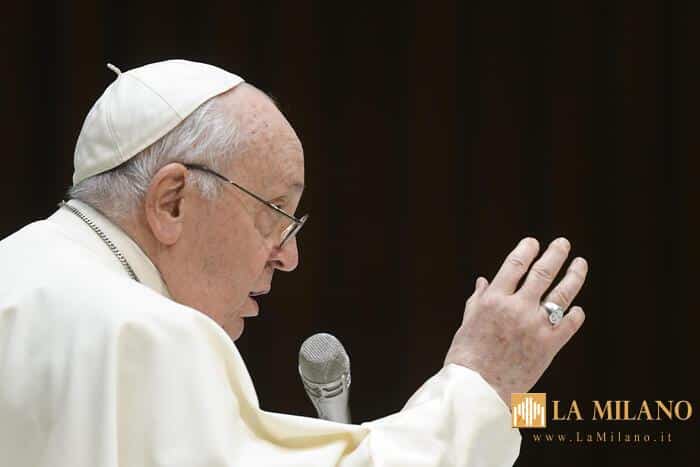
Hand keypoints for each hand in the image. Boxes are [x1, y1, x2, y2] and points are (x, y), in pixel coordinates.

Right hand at [444, 237, 587, 404]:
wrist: (477, 390)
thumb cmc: (467, 357)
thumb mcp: (468, 322)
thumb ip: (478, 299)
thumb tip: (483, 280)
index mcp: (493, 300)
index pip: (514, 265)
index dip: (526, 250)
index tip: (533, 242)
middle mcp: (517, 308)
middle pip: (542, 273)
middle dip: (555, 254)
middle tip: (563, 243)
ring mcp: (535, 327)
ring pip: (562, 294)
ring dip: (574, 276)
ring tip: (581, 263)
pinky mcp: (549, 347)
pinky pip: (569, 325)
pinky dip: (575, 314)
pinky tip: (577, 309)